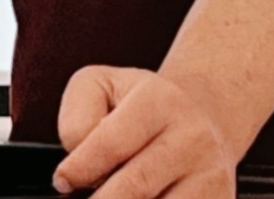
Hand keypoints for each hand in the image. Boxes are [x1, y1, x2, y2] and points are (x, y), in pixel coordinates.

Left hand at [50, 65, 237, 198]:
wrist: (202, 116)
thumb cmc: (142, 105)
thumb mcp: (101, 86)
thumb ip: (77, 116)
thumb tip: (77, 158)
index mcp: (159, 101)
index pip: (111, 142)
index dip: (80, 169)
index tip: (63, 181)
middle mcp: (192, 137)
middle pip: (135, 187)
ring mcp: (211, 175)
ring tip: (111, 196)